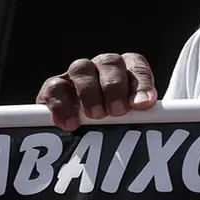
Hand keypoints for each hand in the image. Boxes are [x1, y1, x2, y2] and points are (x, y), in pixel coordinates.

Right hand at [36, 53, 156, 130]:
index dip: (141, 83)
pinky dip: (62, 105)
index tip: (142, 105)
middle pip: (110, 61)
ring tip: (96, 116)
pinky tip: (70, 124)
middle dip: (114, 87)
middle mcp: (101, 66)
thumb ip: (141, 112)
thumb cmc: (114, 124)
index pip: (137, 66)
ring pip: (81, 68)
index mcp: (127, 68)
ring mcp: (76, 75)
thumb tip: (146, 109)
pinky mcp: (52, 88)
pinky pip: (54, 87)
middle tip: (117, 111)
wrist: (80, 138)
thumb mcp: (131, 118)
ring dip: (89, 92)